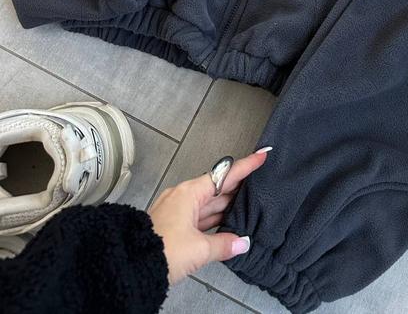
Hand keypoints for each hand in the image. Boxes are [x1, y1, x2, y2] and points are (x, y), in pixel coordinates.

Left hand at [148, 148, 270, 283]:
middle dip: (237, 188)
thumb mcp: (199, 249)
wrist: (132, 264)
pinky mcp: (171, 226)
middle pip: (216, 189)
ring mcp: (176, 211)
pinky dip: (213, 220)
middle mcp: (182, 197)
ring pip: (207, 205)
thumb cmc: (161, 250)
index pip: (225, 176)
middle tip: (258, 183)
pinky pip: (198, 217)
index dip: (245, 167)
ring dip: (225, 207)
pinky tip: (224, 226)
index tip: (260, 156)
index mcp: (189, 193)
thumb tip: (242, 243)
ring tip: (247, 206)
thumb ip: (224, 244)